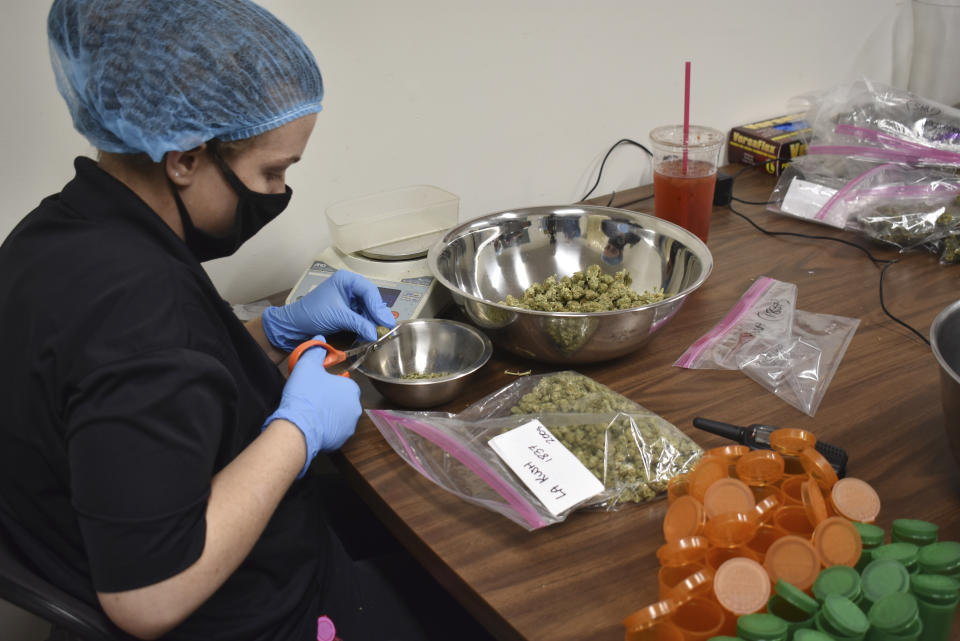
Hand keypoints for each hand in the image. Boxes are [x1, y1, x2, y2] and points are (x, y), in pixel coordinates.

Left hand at [262, 270, 396, 350]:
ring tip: (380, 332)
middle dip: (378, 314)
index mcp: (346, 280)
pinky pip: (362, 317)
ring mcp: (348, 299)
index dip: (378, 306)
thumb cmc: (310, 314)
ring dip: (373, 321)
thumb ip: (359, 323)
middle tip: (387, 327)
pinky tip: (370, 333)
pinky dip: (366, 325)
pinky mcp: (347, 311)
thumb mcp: (338, 317)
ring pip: (368, 310)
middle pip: (371, 300)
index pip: (369, 291)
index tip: (385, 321)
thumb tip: (375, 333)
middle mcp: (349, 287)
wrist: (293, 326)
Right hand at [262, 338, 361, 475]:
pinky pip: (335, 432)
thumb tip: (319, 340)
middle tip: (314, 399)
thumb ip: (315, 351)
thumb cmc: (305, 397)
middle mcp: (355, 408)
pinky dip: (326, 429)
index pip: (345, 383)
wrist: (297, 428)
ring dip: (329, 415)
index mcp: (351, 389)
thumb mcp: (307, 366)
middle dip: (331, 399)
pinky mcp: (341, 440)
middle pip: (344, 400)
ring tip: (312, 412)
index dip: (331, 383)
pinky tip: (313, 425)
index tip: (319, 386)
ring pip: (340, 416)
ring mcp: (349, 426)